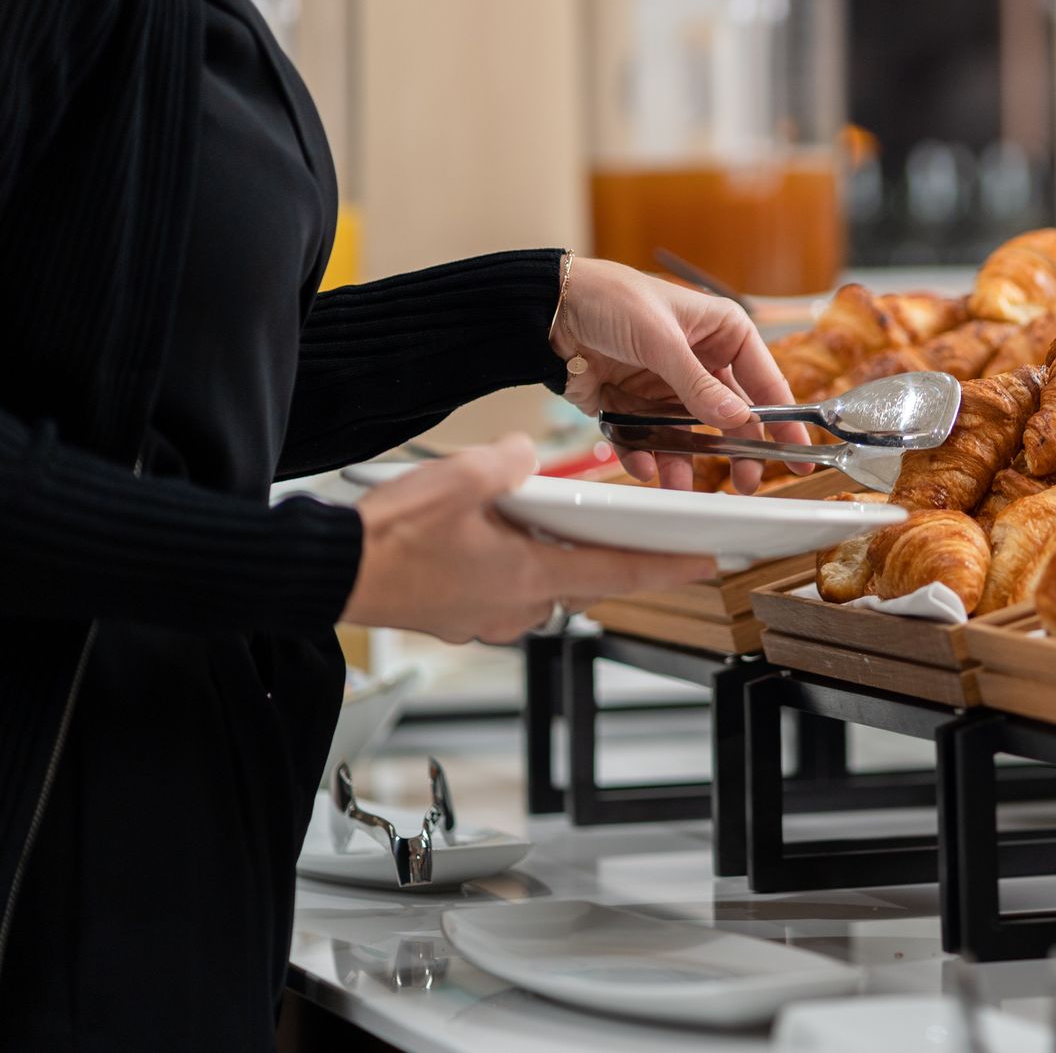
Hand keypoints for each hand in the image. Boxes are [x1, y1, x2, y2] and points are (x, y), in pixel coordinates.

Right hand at [342, 436, 717, 642]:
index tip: (709, 563)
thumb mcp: (461, 477)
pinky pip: (504, 591)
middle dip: (607, 555)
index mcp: (532, 575)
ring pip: (543, 585)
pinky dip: (511, 566)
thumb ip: (511, 462)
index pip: (622, 572)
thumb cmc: (388, 536)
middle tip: (634, 532)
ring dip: (552, 558)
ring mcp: (487, 619)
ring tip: (544, 522)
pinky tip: (490, 537)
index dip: (670, 567)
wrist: (325, 573)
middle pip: (585, 579)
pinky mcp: (459, 618)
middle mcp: (518, 607)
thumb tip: (524, 457)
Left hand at [550, 257, 808, 490]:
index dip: (784, 419)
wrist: (548, 308)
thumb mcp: (660, 339)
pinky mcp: (635, 403)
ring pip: (689, 434)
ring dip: (685, 461)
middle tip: (745, 483)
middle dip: (736, 451)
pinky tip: (642, 466)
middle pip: (731, 416)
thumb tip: (738, 420)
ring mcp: (667, 385)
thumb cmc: (611, 300)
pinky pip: (649, 439)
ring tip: (680, 486)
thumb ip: (698, 385)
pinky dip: (646, 456)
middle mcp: (701, 361)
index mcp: (722, 332)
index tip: (798, 455)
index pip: (765, 380)